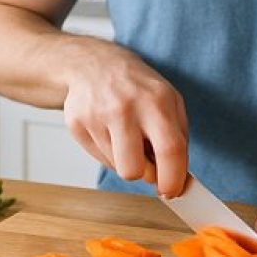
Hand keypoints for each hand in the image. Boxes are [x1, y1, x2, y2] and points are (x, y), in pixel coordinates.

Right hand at [59, 37, 188, 197]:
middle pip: (135, 170)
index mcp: (156, 101)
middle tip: (148, 163)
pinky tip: (109, 131)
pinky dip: (109, 152)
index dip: (173, 178)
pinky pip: (99, 159)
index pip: (170, 150)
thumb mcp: (169, 101)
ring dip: (126, 160)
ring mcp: (97, 115)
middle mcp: (125, 107)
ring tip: (126, 136)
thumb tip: (180, 179)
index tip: (172, 191)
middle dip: (145, 175)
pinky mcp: (76, 124)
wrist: (93, 64)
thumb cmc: (138, 88)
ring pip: (117, 167)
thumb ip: (178, 139)